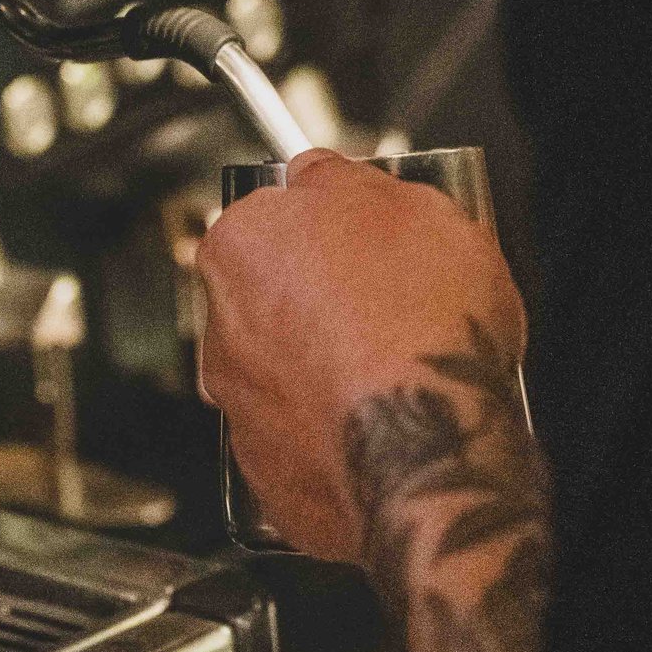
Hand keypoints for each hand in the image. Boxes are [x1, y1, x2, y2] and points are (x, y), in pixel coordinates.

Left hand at [196, 151, 525, 559]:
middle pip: (270, 295)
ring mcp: (236, 405)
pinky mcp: (262, 474)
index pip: (273, 215)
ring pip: (283, 372)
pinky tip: (385, 428)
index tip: (364, 240)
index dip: (328, 229)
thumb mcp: (419, 206)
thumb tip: (329, 176)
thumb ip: (350, 182)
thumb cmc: (423, 329)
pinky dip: (333, 435)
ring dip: (326, 371)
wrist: (430, 452)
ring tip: (397, 377)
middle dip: (322, 302)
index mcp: (243, 242)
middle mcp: (221, 324)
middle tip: (393, 308)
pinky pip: (300, 440)